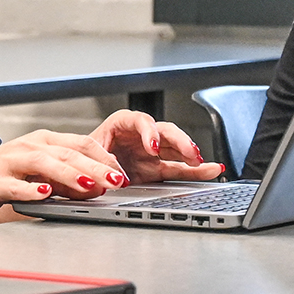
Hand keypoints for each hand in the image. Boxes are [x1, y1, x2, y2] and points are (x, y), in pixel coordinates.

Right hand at [0, 130, 131, 216]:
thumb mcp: (38, 172)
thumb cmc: (0, 175)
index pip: (80, 143)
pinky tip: (44, 195)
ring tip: (89, 184)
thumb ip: (65, 178)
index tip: (122, 172)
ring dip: (69, 174)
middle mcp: (29, 146)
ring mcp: (10, 162)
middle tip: (117, 180)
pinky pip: (15, 185)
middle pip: (67, 152)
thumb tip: (97, 187)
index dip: (104, 157)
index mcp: (43, 141)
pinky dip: (31, 190)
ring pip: (45, 163)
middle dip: (95, 166)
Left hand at [89, 109, 225, 183]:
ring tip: (202, 162)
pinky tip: (212, 170)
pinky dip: (195, 170)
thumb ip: (101, 160)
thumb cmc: (81, 155)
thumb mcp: (86, 154)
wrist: (80, 170)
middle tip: (189, 153)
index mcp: (121, 124)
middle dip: (179, 141)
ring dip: (190, 153)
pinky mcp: (156, 168)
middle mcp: (139, 135)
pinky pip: (179, 167)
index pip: (140, 121)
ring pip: (176, 148)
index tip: (152, 147)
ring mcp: (151, 151)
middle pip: (164, 131)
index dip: (149, 132)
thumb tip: (115, 172)